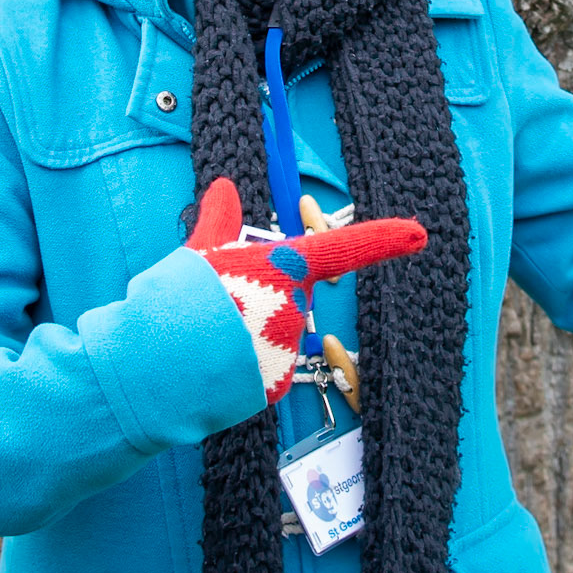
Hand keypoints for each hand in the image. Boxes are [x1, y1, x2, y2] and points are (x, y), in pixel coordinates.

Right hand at [186, 177, 427, 402]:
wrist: (153, 367)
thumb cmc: (175, 300)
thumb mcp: (198, 252)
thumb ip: (220, 221)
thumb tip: (226, 186)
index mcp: (283, 268)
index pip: (341, 247)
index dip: (383, 239)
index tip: (419, 233)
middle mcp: (297, 306)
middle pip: (290, 296)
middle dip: (261, 299)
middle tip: (218, 304)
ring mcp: (291, 348)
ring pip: (277, 335)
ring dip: (250, 335)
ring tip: (209, 335)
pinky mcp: (278, 385)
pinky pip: (268, 369)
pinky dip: (245, 367)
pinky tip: (217, 364)